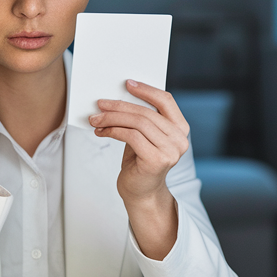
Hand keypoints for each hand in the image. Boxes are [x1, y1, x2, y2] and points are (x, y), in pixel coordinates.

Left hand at [89, 80, 190, 258]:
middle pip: (146, 112)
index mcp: (180, 129)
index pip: (166, 101)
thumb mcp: (144, 136)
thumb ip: (142, 118)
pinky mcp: (157, 160)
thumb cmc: (140, 162)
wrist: (141, 193)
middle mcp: (179, 139)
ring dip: (112, 118)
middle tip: (100, 104)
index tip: (127, 84)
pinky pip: (131, 136)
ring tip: (95, 119)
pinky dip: (112, 131)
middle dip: (119, 106)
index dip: (146, 90)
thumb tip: (118, 97)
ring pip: (137, 123)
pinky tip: (101, 132)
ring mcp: (171, 151)